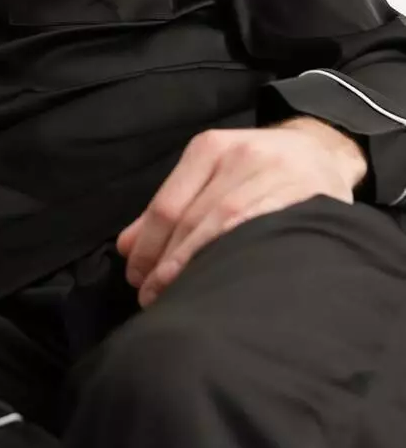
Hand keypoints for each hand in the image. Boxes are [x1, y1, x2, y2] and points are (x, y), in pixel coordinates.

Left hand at [115, 117, 367, 308]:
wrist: (320, 149)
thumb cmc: (254, 169)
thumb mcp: (210, 173)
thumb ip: (168, 207)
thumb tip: (126, 247)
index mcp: (208, 149)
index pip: (167, 205)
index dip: (148, 247)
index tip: (135, 278)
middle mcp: (239, 156)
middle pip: (191, 219)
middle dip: (166, 264)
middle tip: (152, 298)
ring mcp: (274, 175)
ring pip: (224, 228)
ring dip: (195, 268)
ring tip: (178, 298)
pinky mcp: (306, 197)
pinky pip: (263, 233)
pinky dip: (238, 259)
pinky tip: (224, 282)